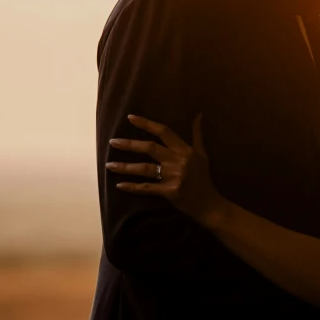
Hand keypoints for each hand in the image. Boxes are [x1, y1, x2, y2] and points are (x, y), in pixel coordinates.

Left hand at [108, 114, 223, 221]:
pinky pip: (147, 188)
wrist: (209, 204)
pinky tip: (119, 185)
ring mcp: (173, 176)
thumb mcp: (202, 154)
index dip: (146, 124)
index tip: (130, 118)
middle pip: (150, 148)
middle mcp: (178, 161)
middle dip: (130, 145)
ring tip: (109, 165)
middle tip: (113, 142)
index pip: (164, 132)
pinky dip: (133, 187)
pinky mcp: (169, 192)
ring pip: (145, 169)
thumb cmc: (203, 178)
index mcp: (184, 150)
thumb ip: (197, 134)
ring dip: (125, 167)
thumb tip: (199, 115)